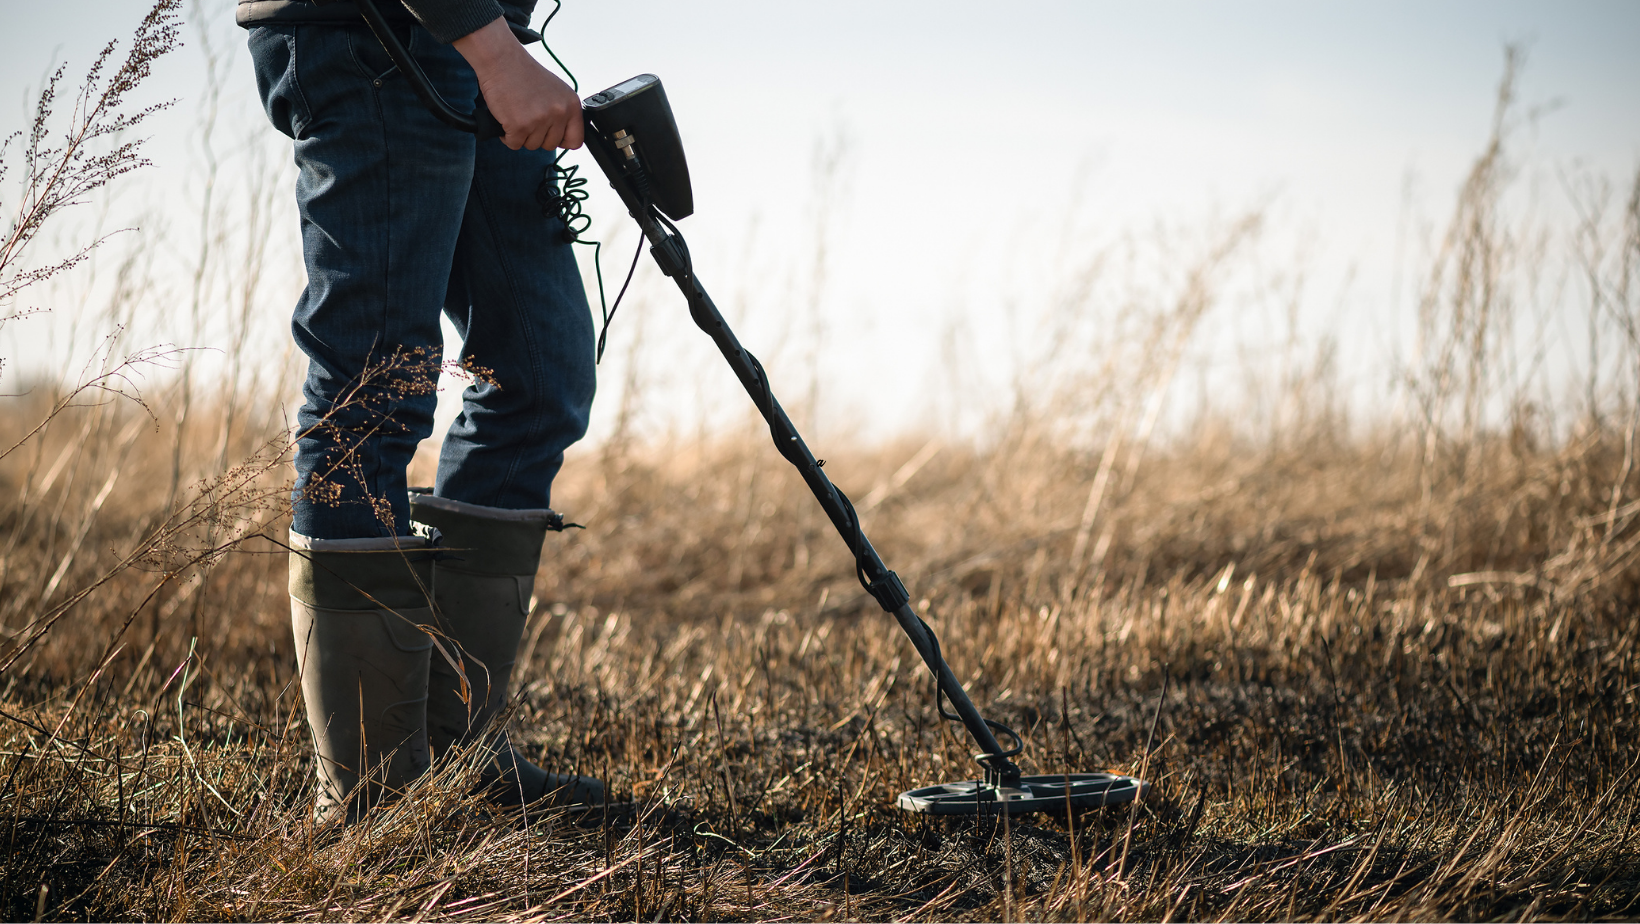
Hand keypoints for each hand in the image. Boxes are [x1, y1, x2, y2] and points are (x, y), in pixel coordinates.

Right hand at [452, 17, 582, 150]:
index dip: (561, 140)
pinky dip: (507, 135)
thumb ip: (563, 112)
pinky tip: (507, 118)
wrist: (501, 61)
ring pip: (532, 145)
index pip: (576, 140)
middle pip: (550, 145)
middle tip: (527, 117)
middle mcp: (559, 113)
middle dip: (537, 135)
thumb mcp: (556, 91)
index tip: (551, 135)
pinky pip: (514, 144)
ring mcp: (540, 120)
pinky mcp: (519, 126)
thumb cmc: (524, 74)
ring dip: (522, 135)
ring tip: (517, 113)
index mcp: (571, 105)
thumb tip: (565, 136)